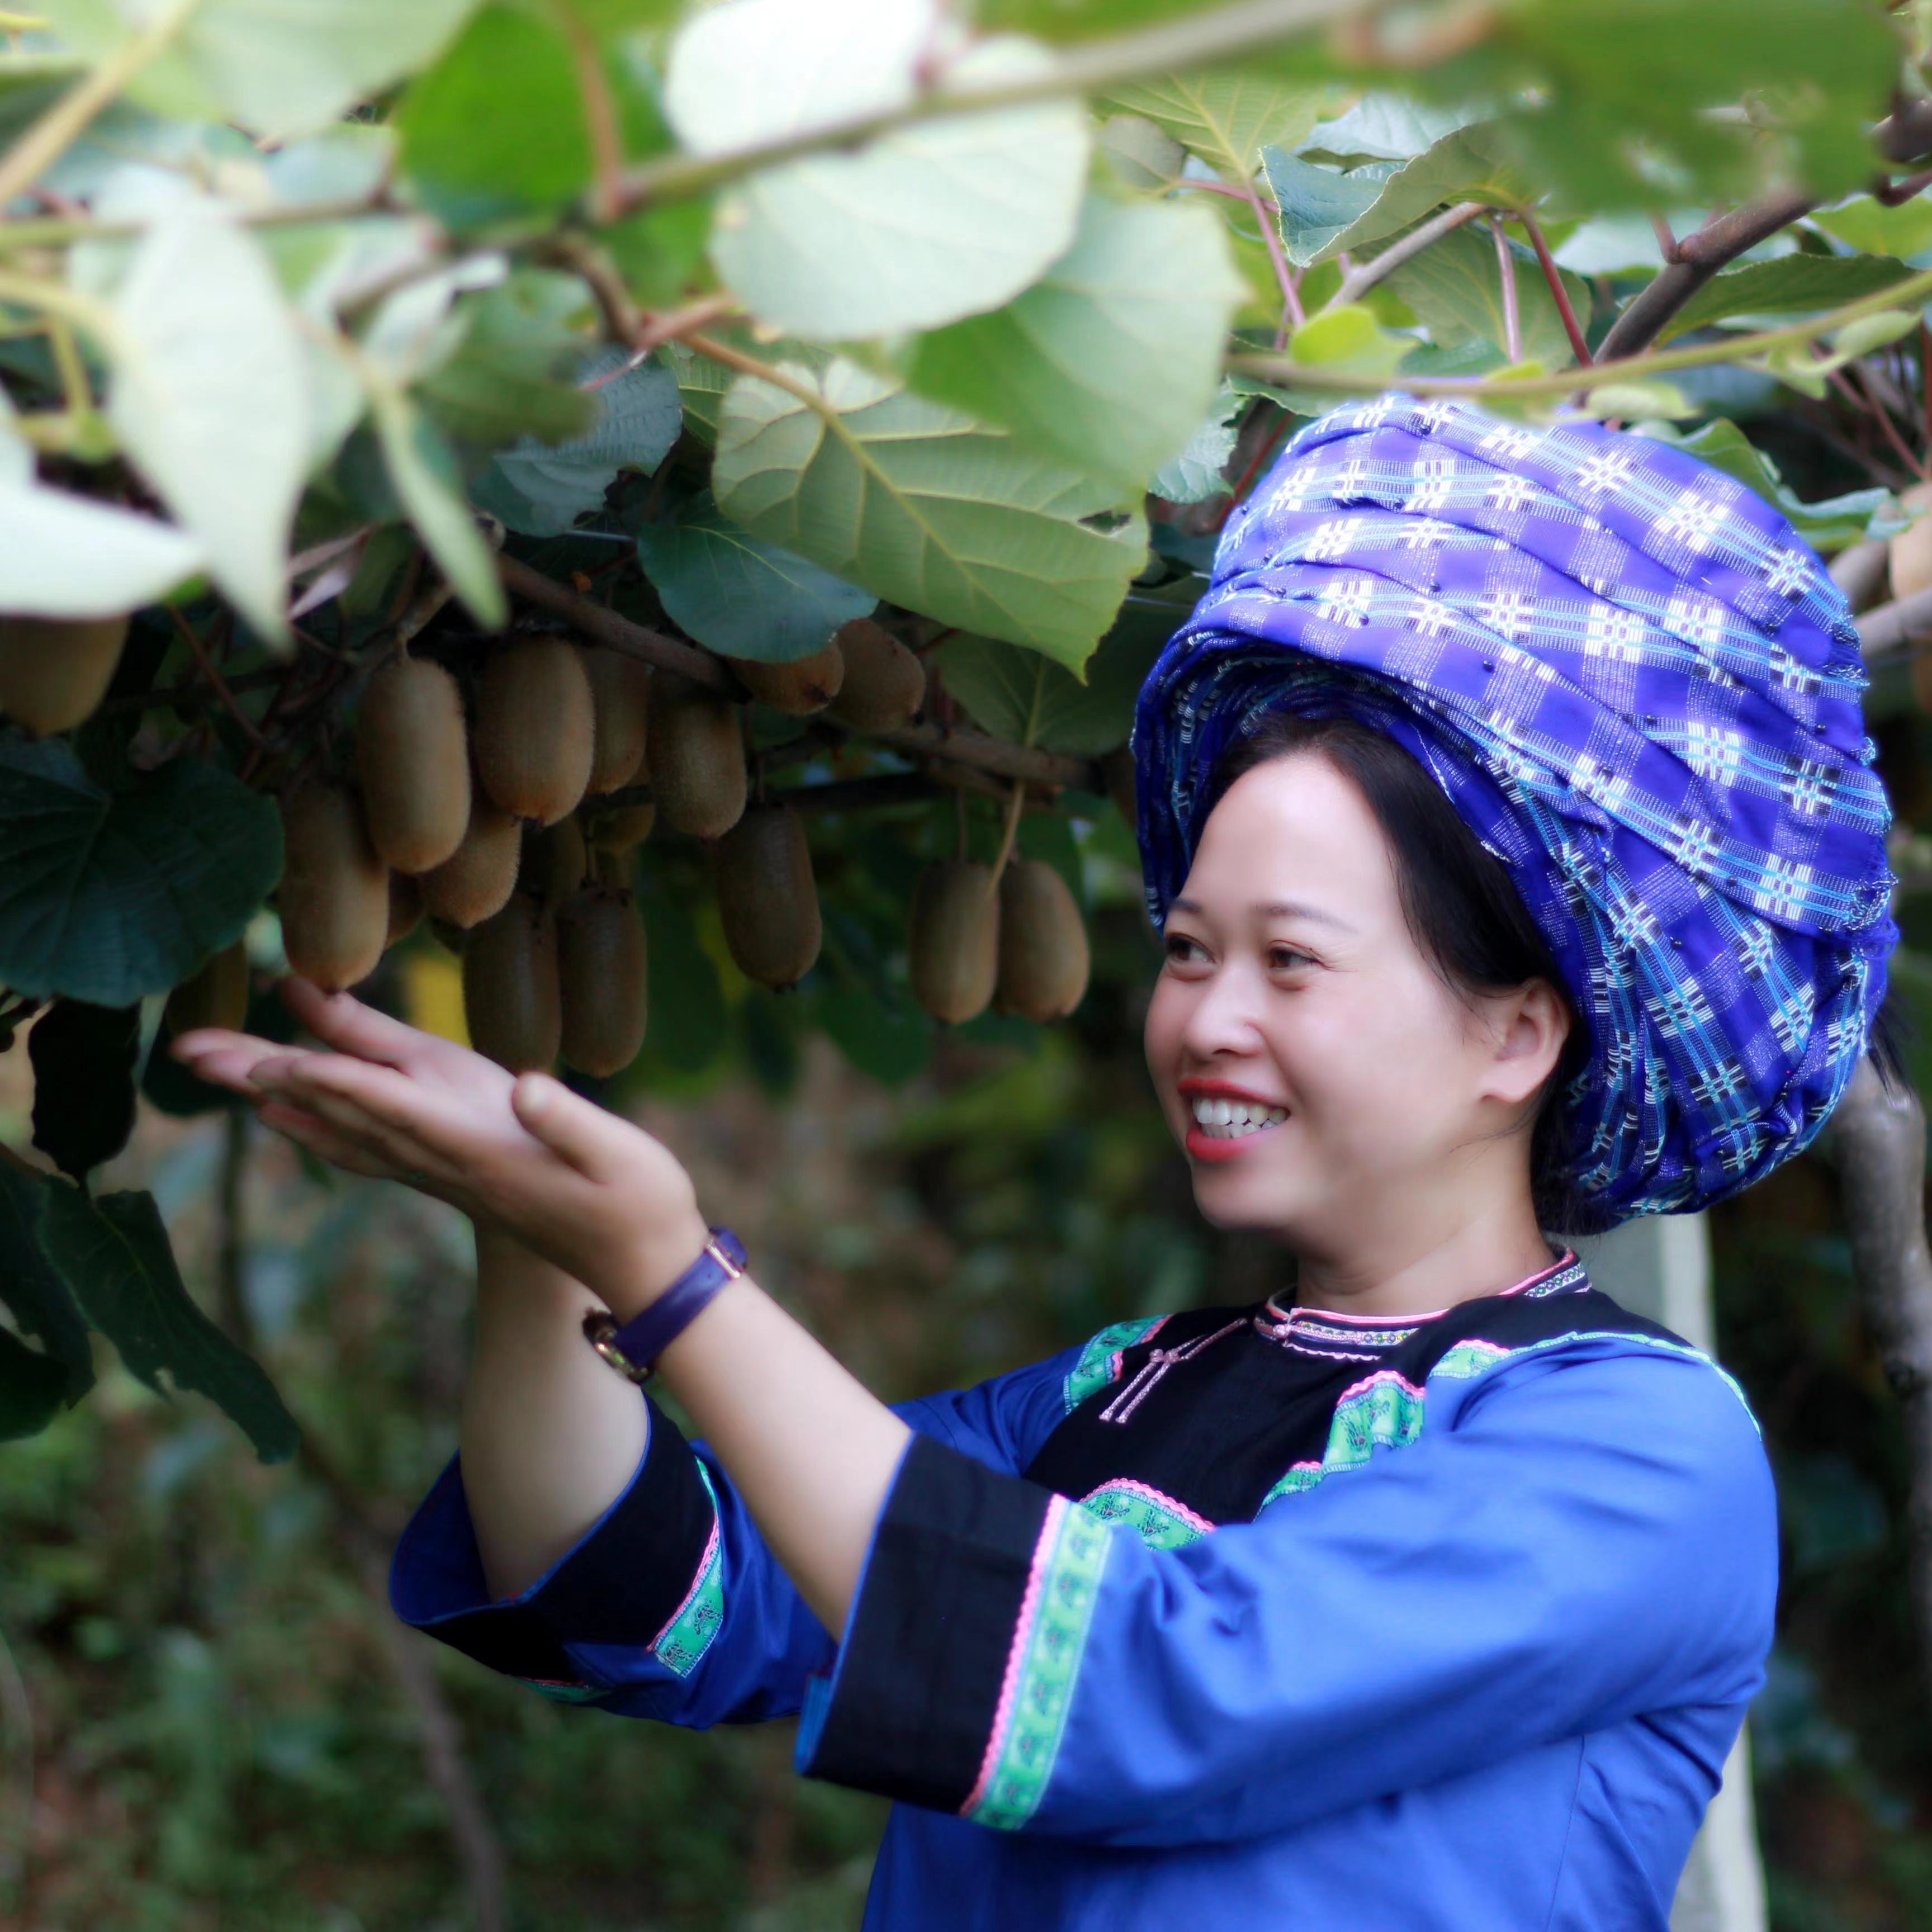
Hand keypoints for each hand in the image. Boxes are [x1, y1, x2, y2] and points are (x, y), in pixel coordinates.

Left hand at [173, 979, 710, 1312]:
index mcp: (483, 1151)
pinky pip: (366, 1145)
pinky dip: (317, 1123)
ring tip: (216, 1070)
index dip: (331, 1076)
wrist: (643, 1270)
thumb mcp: (621, 1155)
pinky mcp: (456, 1172)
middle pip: (341, 1112)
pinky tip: (288, 1115)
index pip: (392, 1106)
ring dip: (277, 1096)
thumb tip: (526, 1088)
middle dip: (266, 1076)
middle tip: (189, 1050)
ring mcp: (446, 1172)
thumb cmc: (641, 1206)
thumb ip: (571, 1120)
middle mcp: (448, 1163)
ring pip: (343, 1128)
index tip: (266, 1055)